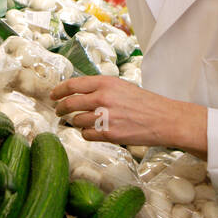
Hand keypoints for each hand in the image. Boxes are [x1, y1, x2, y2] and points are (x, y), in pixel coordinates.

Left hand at [50, 75, 207, 152]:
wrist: (164, 119)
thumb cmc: (144, 103)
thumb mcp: (121, 87)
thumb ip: (100, 88)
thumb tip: (77, 93)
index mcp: (105, 83)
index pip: (72, 85)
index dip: (58, 91)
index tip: (53, 95)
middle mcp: (103, 98)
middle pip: (69, 103)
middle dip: (60, 108)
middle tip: (58, 111)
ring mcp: (105, 117)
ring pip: (76, 120)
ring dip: (75, 122)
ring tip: (81, 122)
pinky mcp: (109, 134)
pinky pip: (86, 134)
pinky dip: (86, 133)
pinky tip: (93, 131)